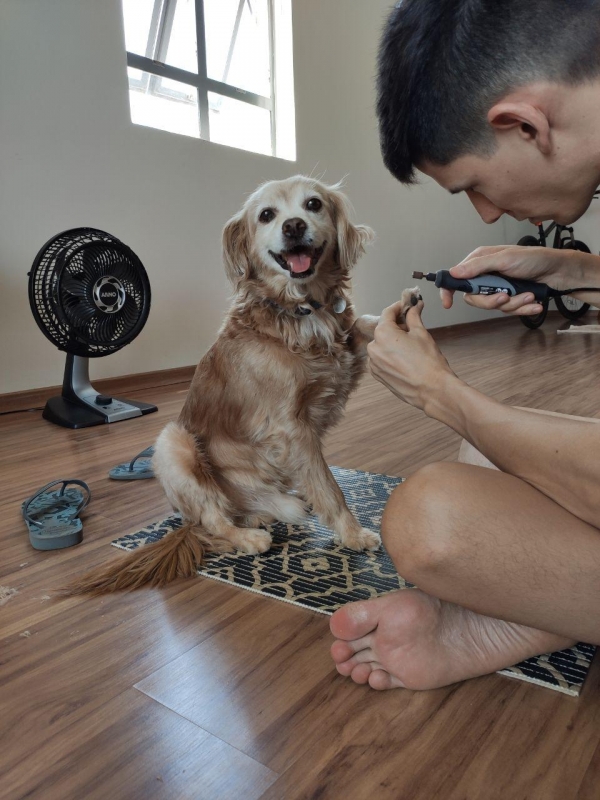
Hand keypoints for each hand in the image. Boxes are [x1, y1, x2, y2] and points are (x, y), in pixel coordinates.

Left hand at [368, 298, 456, 411]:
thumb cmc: (428, 362)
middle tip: (413, 327)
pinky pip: (381, 359)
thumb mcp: (421, 333)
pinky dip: (390, 356)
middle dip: (397, 326)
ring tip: (411, 347)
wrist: (432, 390)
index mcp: (383, 333)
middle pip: (384, 330)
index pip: (388, 313)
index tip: (407, 305)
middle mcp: (373, 348)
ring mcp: (374, 363)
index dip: (399, 307)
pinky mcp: (377, 375)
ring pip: (382, 345)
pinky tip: (405, 359)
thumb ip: (413, 317)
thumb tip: (414, 306)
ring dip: (393, 342)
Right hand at [441, 244, 591, 315]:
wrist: (560, 272)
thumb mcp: (505, 259)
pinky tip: (533, 302)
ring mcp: (499, 287)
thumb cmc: (535, 259)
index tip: (448, 303)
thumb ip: (478, 266)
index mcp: (481, 261)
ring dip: (514, 303)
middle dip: (492, 301)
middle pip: (474, 298)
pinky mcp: (511, 297)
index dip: (449, 290)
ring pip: (494, 306)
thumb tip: (454, 272)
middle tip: (505, 296)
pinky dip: (523, 308)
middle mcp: (487, 275)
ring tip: (529, 295)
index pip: (457, 277)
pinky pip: (509, 310)